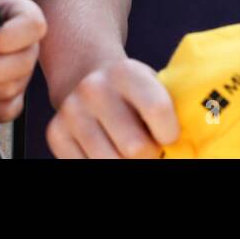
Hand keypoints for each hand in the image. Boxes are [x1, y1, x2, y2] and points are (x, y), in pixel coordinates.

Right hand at [45, 57, 179, 158]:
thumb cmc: (132, 91)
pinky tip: (106, 149)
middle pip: (135, 148)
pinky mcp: (54, 132)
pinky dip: (101, 165)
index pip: (157, 109)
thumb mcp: (154, 86)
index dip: (169, 133)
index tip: (168, 136)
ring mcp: (71, 111)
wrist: (86, 76)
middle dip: (149, 154)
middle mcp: (93, 88)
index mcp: (125, 72)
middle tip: (149, 147)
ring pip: (110, 163)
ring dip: (125, 163)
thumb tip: (184, 147)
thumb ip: (169, 110)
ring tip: (127, 148)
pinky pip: (84, 167)